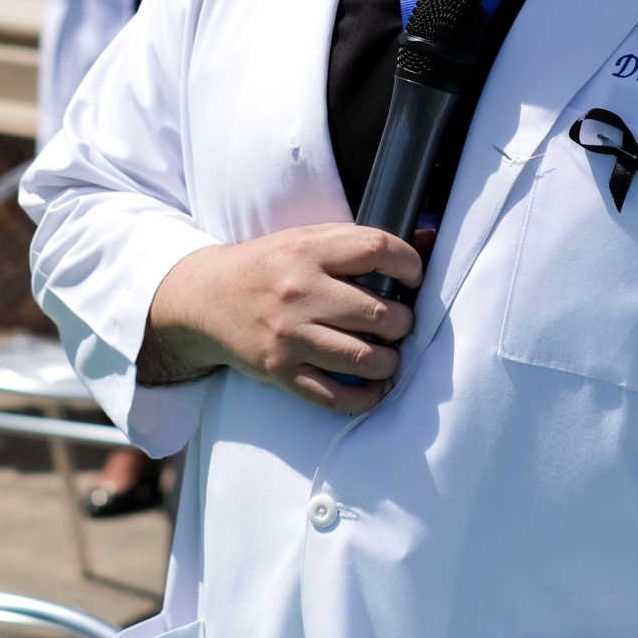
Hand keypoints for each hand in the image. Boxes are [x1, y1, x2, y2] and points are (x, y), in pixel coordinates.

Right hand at [144, 224, 424, 415]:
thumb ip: (360, 242)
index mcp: (309, 250)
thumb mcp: (307, 240)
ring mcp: (290, 334)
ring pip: (366, 358)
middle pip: (380, 312)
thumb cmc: (267, 267)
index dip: (410, 265)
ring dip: (391, 362)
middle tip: (399, 323)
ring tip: (389, 355)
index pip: (379, 250)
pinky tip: (373, 388)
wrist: (205, 299)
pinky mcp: (281, 370)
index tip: (413, 278)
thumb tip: (433, 240)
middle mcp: (300, 291)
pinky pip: (336, 396)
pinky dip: (365, 398)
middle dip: (403, 322)